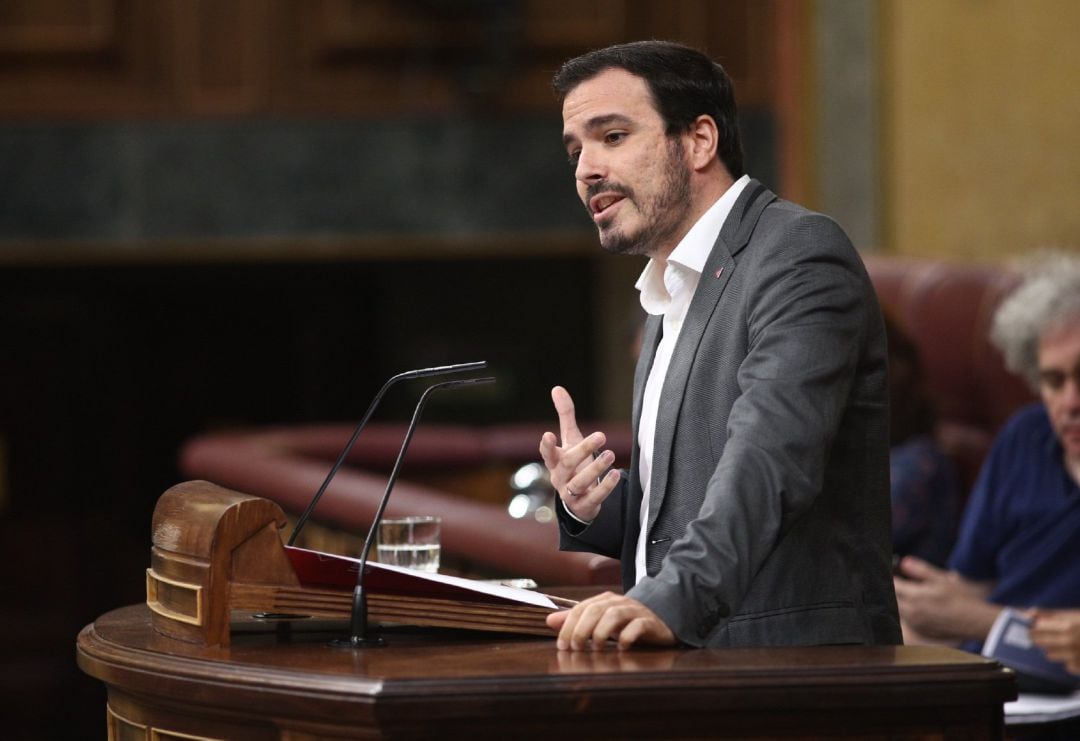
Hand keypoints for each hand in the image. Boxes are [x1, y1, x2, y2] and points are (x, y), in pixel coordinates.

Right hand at [538, 386, 620, 521]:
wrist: (578, 500)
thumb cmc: (574, 464)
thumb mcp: (570, 440)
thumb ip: (565, 416)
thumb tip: (556, 388)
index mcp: (554, 461)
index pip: (547, 453)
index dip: (547, 445)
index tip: (548, 434)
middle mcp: (559, 478)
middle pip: (566, 464)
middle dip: (583, 450)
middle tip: (601, 435)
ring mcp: (570, 494)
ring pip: (579, 483)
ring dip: (596, 469)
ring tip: (610, 454)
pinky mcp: (584, 506)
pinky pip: (594, 498)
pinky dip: (605, 487)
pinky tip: (616, 474)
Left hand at [545, 591, 675, 649]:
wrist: (662, 617)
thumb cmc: (627, 621)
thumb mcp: (600, 620)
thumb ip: (576, 620)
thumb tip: (549, 621)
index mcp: (604, 600)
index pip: (581, 608)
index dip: (569, 626)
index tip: (562, 645)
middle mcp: (618, 602)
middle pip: (595, 610)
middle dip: (582, 629)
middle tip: (575, 648)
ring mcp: (635, 611)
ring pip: (614, 615)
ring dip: (601, 632)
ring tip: (596, 649)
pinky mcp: (650, 622)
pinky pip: (638, 626)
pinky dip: (628, 636)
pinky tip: (622, 648)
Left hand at [893, 555, 998, 642]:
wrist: (973, 621)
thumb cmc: (959, 598)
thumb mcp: (941, 579)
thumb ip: (920, 570)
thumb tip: (904, 562)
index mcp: (914, 596)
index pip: (893, 585)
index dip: (894, 577)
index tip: (897, 574)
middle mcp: (911, 611)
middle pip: (893, 598)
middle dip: (895, 590)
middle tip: (902, 584)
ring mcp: (915, 623)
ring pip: (898, 610)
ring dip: (900, 601)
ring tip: (910, 595)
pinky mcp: (920, 630)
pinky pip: (906, 620)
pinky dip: (906, 613)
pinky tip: (916, 607)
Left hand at [1030, 609, 1079, 673]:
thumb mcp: (1073, 615)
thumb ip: (1050, 615)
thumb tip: (1030, 613)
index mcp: (1067, 627)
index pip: (1036, 629)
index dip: (1031, 628)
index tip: (1028, 627)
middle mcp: (1070, 643)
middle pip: (1040, 643)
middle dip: (1039, 638)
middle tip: (1039, 635)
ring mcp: (1077, 657)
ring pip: (1050, 655)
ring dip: (1052, 649)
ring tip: (1062, 642)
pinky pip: (1067, 666)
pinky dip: (1068, 660)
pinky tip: (1075, 653)